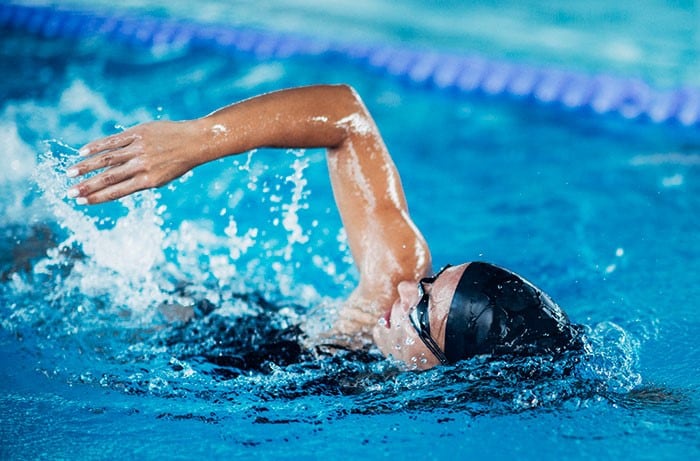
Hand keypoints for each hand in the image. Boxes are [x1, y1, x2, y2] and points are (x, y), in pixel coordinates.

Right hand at [67, 120, 202, 203]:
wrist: (195, 141)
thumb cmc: (179, 161)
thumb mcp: (163, 177)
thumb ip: (141, 180)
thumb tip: (116, 184)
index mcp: (149, 180)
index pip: (118, 191)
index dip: (98, 197)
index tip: (81, 201)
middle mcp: (141, 166)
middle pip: (109, 178)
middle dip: (87, 186)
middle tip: (70, 192)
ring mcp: (139, 149)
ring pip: (107, 159)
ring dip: (87, 167)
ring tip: (71, 172)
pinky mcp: (138, 133)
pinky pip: (114, 141)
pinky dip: (97, 146)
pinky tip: (83, 151)